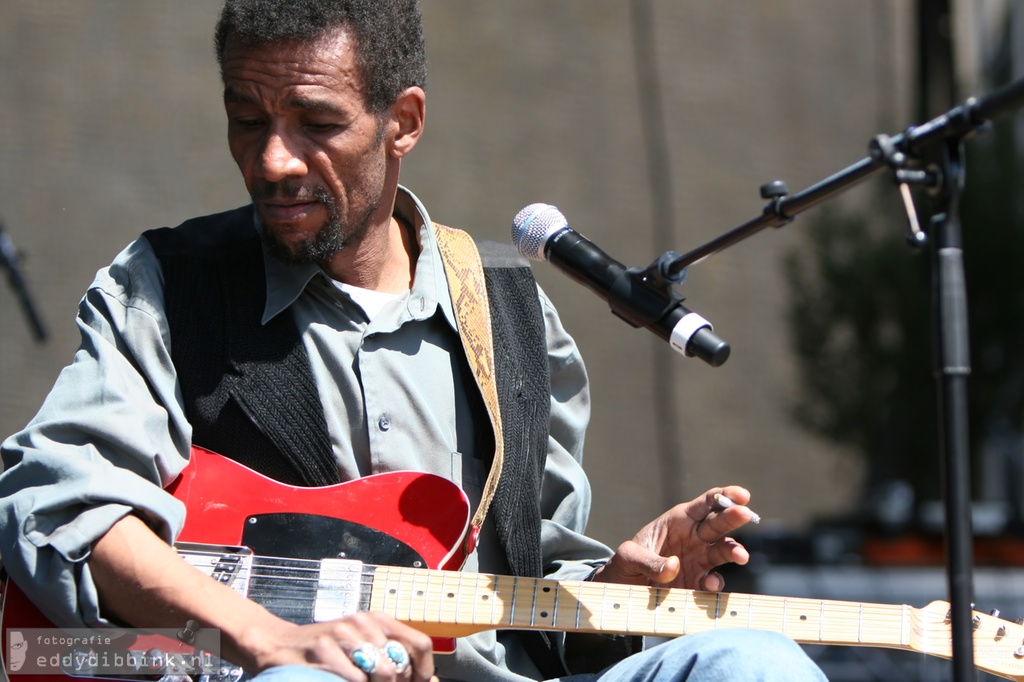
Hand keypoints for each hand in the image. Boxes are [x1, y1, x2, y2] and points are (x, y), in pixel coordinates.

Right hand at [247, 611, 436, 680]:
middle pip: (399, 665)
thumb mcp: (363, 648)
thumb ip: (392, 660)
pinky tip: (340, 681)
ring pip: (381, 673)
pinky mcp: (324, 648)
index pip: (420, 644)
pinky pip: (355, 679)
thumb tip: (431, 681)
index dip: (422, 671)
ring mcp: (343, 633)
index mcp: (378, 620)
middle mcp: (364, 622)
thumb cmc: (327, 652)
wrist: (282, 645)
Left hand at [592, 485, 754, 591]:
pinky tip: (710, 584)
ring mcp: (698, 561)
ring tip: (740, 555)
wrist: (622, 591)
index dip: (725, 496)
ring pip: (723, 551)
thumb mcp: (628, 557)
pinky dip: (716, 583)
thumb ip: (648, 560)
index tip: (741, 495)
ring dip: (734, 551)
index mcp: (678, 521)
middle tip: (746, 514)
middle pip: (719, 524)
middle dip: (734, 517)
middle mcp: (694, 538)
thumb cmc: (625, 565)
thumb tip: (674, 566)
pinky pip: (713, 582)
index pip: (706, 503)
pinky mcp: (697, 584)